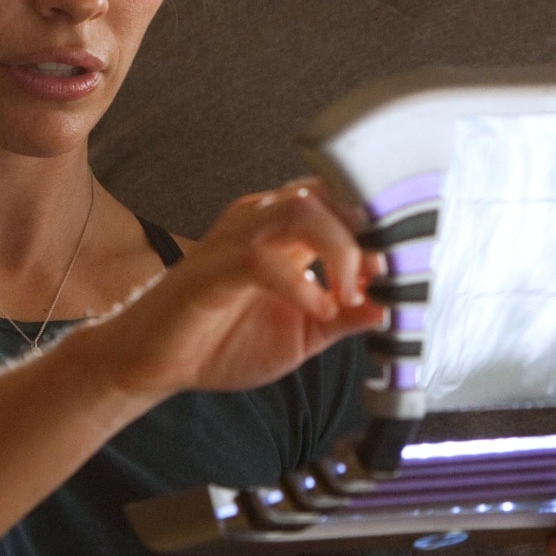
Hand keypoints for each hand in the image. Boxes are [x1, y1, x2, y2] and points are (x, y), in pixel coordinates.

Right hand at [102, 179, 386, 402]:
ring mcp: (236, 239)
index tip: (398, 272)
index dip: (376, 231)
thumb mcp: (303, 336)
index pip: (340, 201)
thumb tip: (391, 308)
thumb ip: (343, 319)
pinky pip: (264, 257)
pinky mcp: (214, 267)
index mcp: (286, 233)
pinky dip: (302, 285)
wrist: (157, 363)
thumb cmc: (222, 341)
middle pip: (327, 192)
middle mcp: (262, 223)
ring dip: (338, 249)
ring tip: (348, 294)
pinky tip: (316, 309)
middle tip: (379, 278)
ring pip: (300, 208)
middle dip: (364, 231)